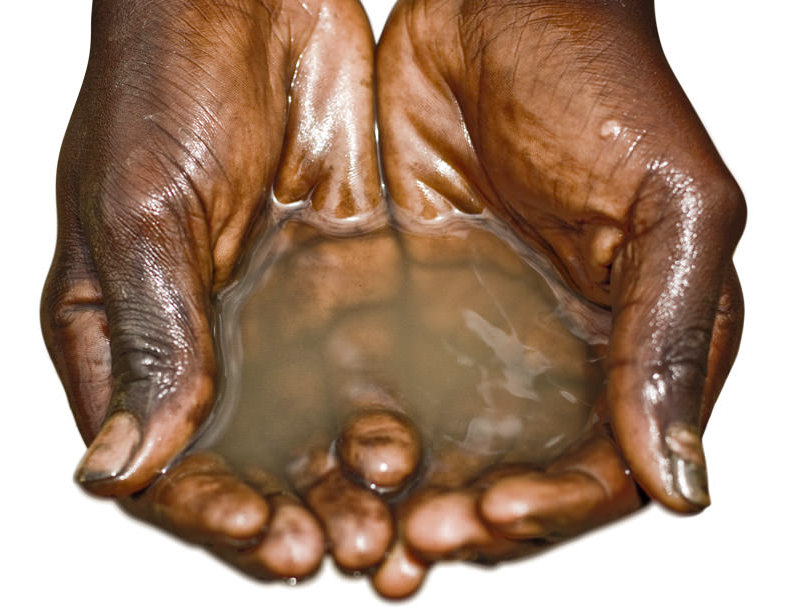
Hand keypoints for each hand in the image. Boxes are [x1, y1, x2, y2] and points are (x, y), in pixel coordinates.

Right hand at [41, 0, 383, 578]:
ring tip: (387, 515)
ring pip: (309, 423)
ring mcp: (276, 311)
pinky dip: (389, 411)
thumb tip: (127, 467)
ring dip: (345, 477)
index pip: (156, 454)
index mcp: (125, 328)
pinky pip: (365, 364)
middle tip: (341, 546)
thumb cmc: (167, 77)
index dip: (206, 509)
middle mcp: (202, 333)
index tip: (265, 534)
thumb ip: (151, 337)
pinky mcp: (341, 280)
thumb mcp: (143, 208)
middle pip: (242, 457)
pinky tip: (418, 444)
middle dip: (289, 510)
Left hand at [374, 0, 744, 589]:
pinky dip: (372, 434)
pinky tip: (339, 458)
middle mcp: (565, 355)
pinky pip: (396, 389)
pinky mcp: (421, 305)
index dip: (555, 510)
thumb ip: (669, 342)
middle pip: (524, 475)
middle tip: (410, 540)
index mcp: (640, 345)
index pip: (609, 469)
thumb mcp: (667, 211)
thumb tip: (680, 482)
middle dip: (473, 519)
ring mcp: (488, 333)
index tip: (489, 517)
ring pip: (455, 448)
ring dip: (415, 497)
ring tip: (366, 524)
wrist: (501, 12)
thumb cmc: (601, 87)